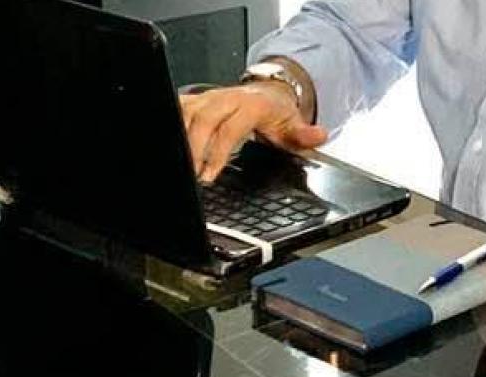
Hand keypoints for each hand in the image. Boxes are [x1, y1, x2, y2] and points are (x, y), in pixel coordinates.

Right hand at [180, 81, 327, 182]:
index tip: (209, 173)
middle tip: (190, 175)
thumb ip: (305, 135)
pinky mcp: (195, 100)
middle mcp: (226, 98)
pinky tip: (166, 144)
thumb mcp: (293, 126)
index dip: (218, 151)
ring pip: (185, 112)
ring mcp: (208, 98)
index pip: (230, 128)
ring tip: (175, 165)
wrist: (270, 92)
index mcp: (250, 105)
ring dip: (177, 137)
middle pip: (202, 120)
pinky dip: (169, 123)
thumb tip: (319, 135)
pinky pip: (177, 107)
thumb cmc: (277, 114)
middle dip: (193, 149)